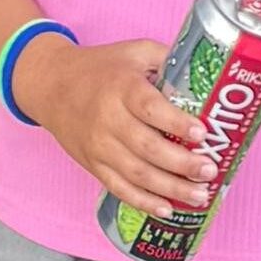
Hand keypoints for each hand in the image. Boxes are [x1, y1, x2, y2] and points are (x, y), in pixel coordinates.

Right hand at [14, 36, 218, 219]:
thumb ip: (168, 59)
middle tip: (210, 170)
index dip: (176, 123)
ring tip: (200, 194)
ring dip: (170, 188)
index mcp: (121, 87)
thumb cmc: (100, 67)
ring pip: (137, 174)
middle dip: (182, 163)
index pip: (149, 107)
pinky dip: (143, 202)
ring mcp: (99, 146)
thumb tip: (209, 73)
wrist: (51, 85)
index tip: (201, 133)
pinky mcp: (93, 164)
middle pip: (147, 148)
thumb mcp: (134, 51)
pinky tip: (167, 208)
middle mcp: (108, 118)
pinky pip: (119, 188)